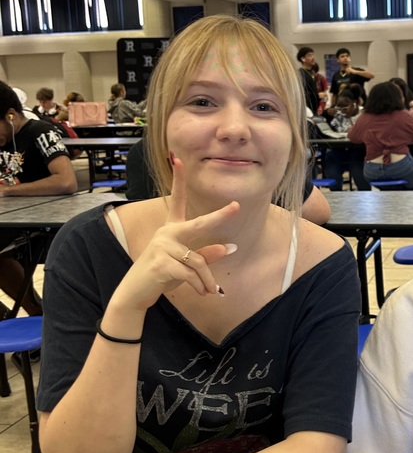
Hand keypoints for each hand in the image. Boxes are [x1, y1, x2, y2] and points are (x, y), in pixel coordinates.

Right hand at [111, 156, 239, 312]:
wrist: (136, 292)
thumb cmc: (163, 274)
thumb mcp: (186, 264)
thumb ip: (207, 254)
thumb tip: (230, 246)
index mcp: (171, 229)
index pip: (176, 200)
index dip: (178, 180)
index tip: (178, 159)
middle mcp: (166, 233)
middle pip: (198, 224)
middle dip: (219, 216)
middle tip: (236, 207)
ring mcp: (162, 247)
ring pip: (198, 261)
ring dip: (207, 280)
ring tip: (210, 291)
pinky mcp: (161, 263)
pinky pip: (191, 273)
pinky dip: (200, 285)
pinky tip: (203, 293)